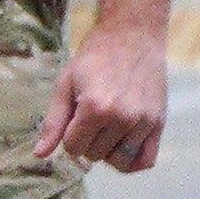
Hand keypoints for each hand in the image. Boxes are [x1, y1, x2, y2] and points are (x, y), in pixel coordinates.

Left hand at [37, 19, 171, 173]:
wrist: (132, 37)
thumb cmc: (94, 59)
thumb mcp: (64, 85)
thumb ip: (53, 122)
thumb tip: (40, 154)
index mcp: (96, 108)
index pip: (73, 147)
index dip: (67, 137)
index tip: (72, 119)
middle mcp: (123, 118)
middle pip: (95, 155)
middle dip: (86, 142)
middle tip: (89, 118)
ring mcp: (144, 121)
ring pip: (118, 161)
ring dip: (107, 151)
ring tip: (104, 129)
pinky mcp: (159, 122)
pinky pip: (145, 160)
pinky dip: (131, 161)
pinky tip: (120, 146)